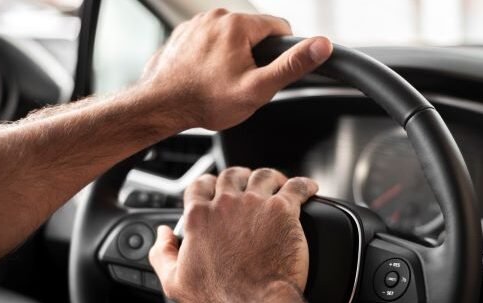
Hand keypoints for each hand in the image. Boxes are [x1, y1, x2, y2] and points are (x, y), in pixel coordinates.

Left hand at [139, 9, 332, 130]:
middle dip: (253, 57)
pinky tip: (203, 78)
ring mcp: (196, 24)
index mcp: (238, 24)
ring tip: (219, 83)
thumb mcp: (258, 88)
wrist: (161, 106)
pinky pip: (208, 42)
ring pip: (230, 38)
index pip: (279, 28)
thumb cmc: (206, 101)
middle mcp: (216, 16)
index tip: (266, 73)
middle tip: (241, 84)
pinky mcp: (182, 34)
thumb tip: (321, 45)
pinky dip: (210, 58)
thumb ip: (292, 65)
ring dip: (231, 57)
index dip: (280, 54)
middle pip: (253, 33)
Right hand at [148, 167, 318, 302]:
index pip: (199, 185)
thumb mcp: (174, 283)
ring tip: (277, 184)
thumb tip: (162, 235)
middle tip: (246, 185)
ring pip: (264, 175)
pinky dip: (303, 185)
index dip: (207, 185)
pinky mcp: (284, 211)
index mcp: (199, 217)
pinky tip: (308, 188)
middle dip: (238, 177)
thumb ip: (163, 253)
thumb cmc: (219, 300)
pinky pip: (297, 186)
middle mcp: (227, 204)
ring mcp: (257, 204)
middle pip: (232, 174)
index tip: (214, 190)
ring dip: (270, 177)